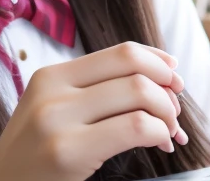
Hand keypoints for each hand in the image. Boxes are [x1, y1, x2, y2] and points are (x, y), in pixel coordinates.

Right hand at [0, 41, 187, 180]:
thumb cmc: (35, 158)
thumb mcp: (52, 111)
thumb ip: (92, 92)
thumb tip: (159, 75)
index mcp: (51, 75)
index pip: (121, 51)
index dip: (157, 61)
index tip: (174, 78)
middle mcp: (53, 90)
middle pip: (133, 67)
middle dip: (167, 89)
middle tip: (174, 112)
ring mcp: (57, 120)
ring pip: (139, 93)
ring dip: (167, 113)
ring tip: (167, 133)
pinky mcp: (67, 151)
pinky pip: (134, 128)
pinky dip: (159, 133)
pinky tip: (159, 145)